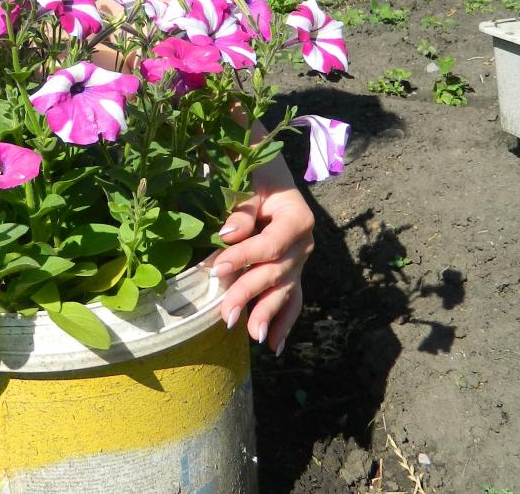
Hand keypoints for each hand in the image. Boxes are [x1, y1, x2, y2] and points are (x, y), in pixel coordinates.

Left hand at [208, 156, 315, 351]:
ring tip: (254, 336)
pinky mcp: (292, 272)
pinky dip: (283, 321)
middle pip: (276, 273)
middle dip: (250, 294)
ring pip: (285, 291)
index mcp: (297, 219)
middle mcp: (304, 244)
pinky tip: (273, 346)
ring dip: (269, 315)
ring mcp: (300, 261)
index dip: (243, 257)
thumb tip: (227, 236)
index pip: (270, 246)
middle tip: (226, 315)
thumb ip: (241, 212)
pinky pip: (291, 299)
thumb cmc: (256, 176)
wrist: (269, 172)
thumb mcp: (249, 186)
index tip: (215, 268)